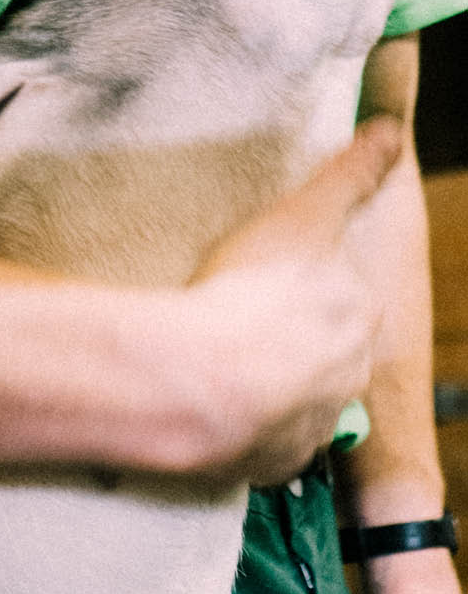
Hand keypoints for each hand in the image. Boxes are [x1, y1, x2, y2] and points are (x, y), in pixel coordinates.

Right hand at [185, 115, 400, 485]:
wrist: (203, 384)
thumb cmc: (250, 293)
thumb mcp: (302, 216)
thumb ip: (349, 175)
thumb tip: (389, 131)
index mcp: (358, 316)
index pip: (343, 297)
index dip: (304, 289)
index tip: (270, 286)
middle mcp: (348, 376)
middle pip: (324, 353)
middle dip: (291, 343)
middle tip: (241, 325)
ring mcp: (312, 424)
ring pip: (298, 400)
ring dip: (271, 388)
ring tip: (221, 367)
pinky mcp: (274, 462)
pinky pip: (265, 444)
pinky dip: (246, 429)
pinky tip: (215, 406)